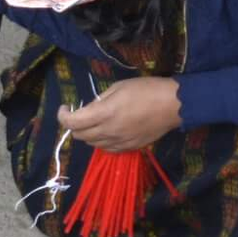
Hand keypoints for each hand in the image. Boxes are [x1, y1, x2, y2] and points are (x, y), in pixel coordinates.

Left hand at [56, 78, 181, 152]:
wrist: (174, 105)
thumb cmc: (147, 90)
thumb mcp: (119, 87)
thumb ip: (99, 100)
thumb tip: (89, 108)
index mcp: (104, 113)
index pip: (72, 122)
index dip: (63, 116)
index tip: (65, 108)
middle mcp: (108, 131)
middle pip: (80, 136)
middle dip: (74, 125)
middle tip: (80, 114)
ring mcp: (119, 142)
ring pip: (92, 144)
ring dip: (88, 134)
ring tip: (95, 122)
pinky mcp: (129, 148)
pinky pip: (107, 149)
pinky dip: (102, 141)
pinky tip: (108, 131)